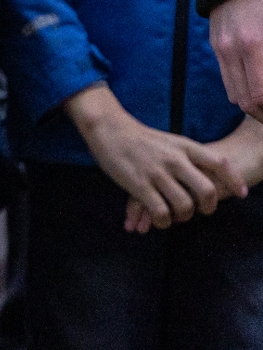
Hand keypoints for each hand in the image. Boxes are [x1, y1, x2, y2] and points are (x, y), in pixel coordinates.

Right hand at [125, 115, 262, 231]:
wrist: (108, 128)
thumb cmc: (139, 137)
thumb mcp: (169, 140)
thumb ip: (187, 156)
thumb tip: (208, 174)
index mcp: (184, 146)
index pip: (219, 163)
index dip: (234, 181)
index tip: (241, 194)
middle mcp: (174, 160)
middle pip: (206, 190)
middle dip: (208, 207)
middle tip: (202, 211)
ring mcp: (156, 173)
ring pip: (184, 206)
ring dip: (183, 217)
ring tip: (175, 216)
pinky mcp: (139, 185)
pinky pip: (160, 212)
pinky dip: (163, 221)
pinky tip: (159, 219)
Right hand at [211, 0, 262, 120]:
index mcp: (254, 44)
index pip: (259, 95)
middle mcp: (232, 49)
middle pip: (245, 101)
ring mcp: (221, 47)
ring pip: (234, 94)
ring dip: (253, 105)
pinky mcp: (216, 44)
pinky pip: (228, 78)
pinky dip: (244, 89)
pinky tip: (258, 86)